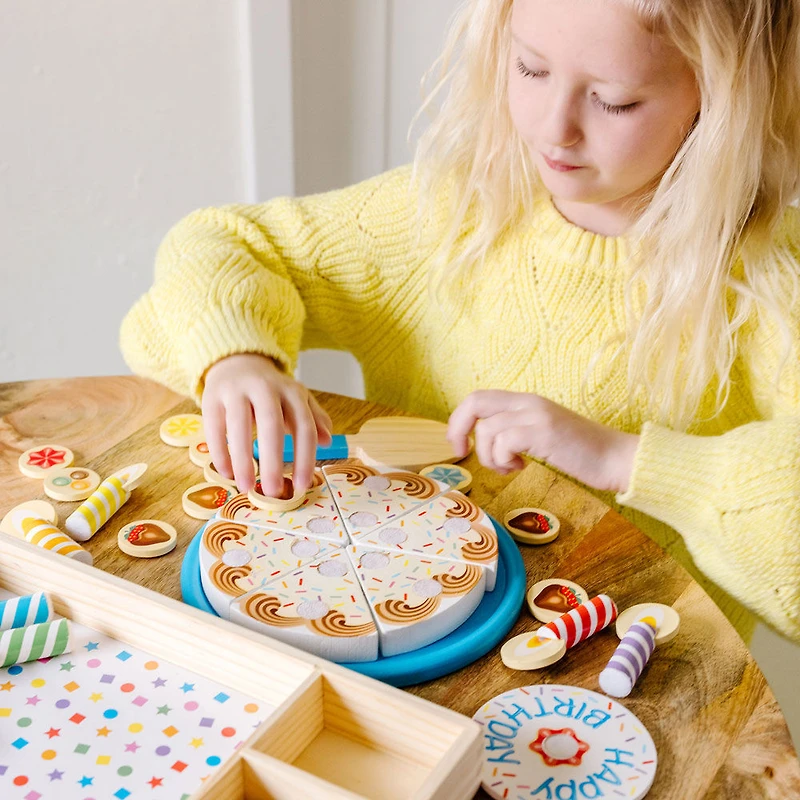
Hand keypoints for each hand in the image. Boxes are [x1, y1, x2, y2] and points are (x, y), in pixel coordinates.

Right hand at [201, 353, 331, 494]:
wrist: (237, 362)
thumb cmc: (272, 390)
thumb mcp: (297, 398)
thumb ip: (314, 418)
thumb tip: (327, 441)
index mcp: (291, 391)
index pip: (303, 425)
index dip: (304, 456)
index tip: (301, 485)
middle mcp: (265, 388)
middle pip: (270, 425)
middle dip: (272, 460)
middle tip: (273, 491)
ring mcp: (236, 391)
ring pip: (238, 426)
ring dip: (242, 460)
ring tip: (246, 486)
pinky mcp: (212, 398)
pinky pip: (214, 428)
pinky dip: (220, 452)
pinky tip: (226, 473)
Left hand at [447, 390, 637, 493]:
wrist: (617, 458)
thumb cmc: (580, 452)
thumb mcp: (542, 433)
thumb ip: (516, 429)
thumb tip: (484, 440)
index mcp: (526, 401)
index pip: (479, 397)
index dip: (460, 420)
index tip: (460, 445)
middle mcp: (529, 402)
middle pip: (475, 402)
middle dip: (458, 429)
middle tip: (462, 453)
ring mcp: (536, 415)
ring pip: (487, 429)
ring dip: (489, 456)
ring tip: (509, 467)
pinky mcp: (544, 432)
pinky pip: (503, 442)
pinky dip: (503, 460)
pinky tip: (521, 467)